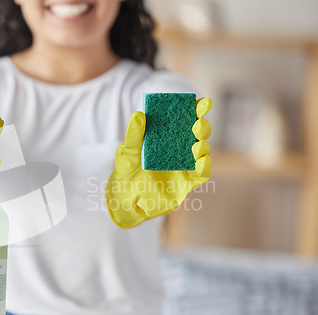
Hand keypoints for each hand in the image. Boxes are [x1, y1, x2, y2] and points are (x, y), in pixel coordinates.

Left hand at [106, 97, 212, 227]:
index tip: (203, 102)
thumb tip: (138, 114)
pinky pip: (202, 175)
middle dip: (202, 127)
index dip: (198, 109)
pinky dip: (204, 168)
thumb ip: (133, 135)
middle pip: (199, 133)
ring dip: (204, 146)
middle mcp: (181, 148)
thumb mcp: (127, 151)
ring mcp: (186, 165)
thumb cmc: (128, 169)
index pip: (187, 118)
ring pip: (203, 152)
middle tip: (196, 124)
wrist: (125, 195)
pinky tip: (201, 162)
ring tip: (196, 145)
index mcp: (169, 135)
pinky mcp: (188, 183)